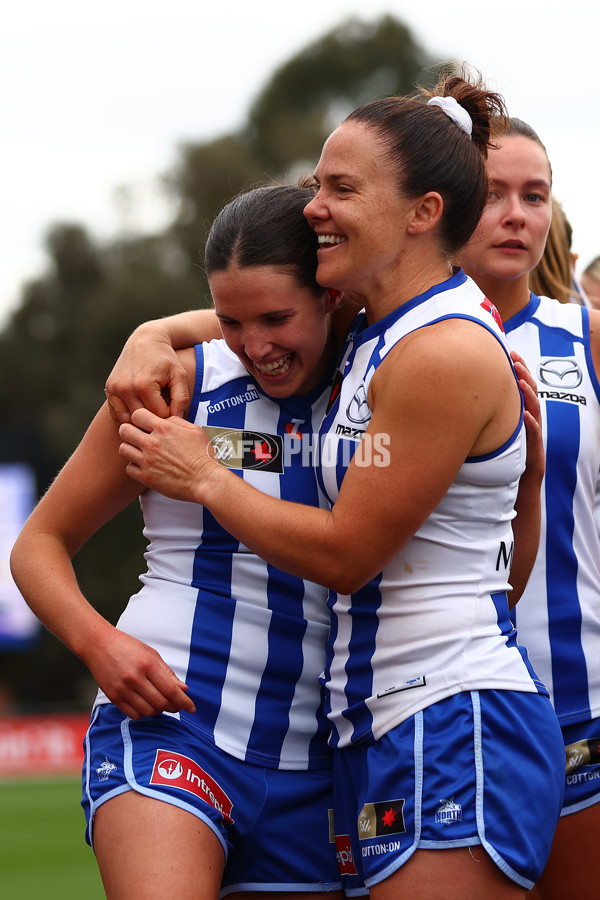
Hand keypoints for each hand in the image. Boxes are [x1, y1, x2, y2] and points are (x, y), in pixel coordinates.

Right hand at [85, 627, 195, 719]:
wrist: (98, 644)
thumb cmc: (127, 646)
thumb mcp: (151, 654)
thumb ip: (167, 673)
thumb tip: (183, 689)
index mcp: (147, 665)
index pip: (171, 690)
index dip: (184, 701)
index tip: (192, 708)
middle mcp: (135, 678)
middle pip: (161, 703)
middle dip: (173, 707)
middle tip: (176, 704)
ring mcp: (122, 689)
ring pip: (148, 711)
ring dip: (158, 710)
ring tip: (159, 702)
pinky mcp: (113, 697)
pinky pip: (133, 714)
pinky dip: (143, 713)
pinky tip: (145, 704)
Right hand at [105, 325, 189, 422]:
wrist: (145, 340)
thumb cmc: (165, 359)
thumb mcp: (179, 375)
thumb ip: (181, 399)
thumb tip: (177, 420)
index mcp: (144, 385)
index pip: (158, 416)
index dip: (168, 415)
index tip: (173, 408)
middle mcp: (126, 388)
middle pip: (142, 419)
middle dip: (154, 418)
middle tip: (163, 411)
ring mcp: (114, 389)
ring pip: (127, 420)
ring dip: (140, 419)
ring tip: (151, 411)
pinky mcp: (109, 388)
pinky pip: (116, 413)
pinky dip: (127, 415)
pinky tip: (139, 408)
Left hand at [118, 408, 216, 502]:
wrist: (205, 481)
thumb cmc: (203, 457)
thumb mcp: (194, 431)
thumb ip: (176, 422)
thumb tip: (165, 419)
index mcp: (164, 429)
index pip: (137, 414)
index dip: (140, 418)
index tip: (143, 424)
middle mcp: (152, 443)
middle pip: (124, 430)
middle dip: (130, 431)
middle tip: (137, 436)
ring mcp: (147, 461)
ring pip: (123, 448)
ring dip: (130, 449)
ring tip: (140, 452)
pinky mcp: (146, 477)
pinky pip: (129, 468)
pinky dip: (134, 466)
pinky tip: (144, 466)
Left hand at [511, 350, 544, 481]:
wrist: (528, 464)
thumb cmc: (516, 439)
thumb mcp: (506, 418)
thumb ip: (500, 404)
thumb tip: (479, 389)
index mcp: (526, 405)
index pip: (525, 381)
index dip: (521, 366)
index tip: (511, 352)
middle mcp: (532, 411)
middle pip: (531, 388)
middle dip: (524, 373)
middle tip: (515, 360)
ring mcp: (535, 424)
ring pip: (535, 404)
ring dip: (528, 392)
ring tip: (520, 382)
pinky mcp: (534, 439)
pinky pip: (534, 428)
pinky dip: (530, 420)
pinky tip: (524, 413)